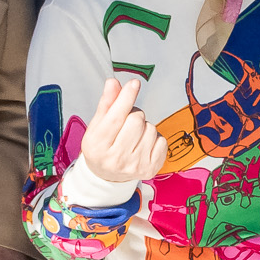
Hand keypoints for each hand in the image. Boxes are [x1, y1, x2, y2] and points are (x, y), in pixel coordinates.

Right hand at [77, 74, 165, 194]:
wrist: (107, 176)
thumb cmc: (102, 148)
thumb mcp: (97, 125)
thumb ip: (107, 103)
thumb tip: (114, 83)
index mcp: (98, 145)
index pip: (116, 116)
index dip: (126, 97)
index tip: (134, 83)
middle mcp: (116, 158)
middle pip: (136, 119)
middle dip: (134, 115)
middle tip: (127, 123)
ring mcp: (135, 166)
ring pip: (151, 128)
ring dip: (144, 127)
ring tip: (134, 136)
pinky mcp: (151, 169)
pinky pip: (162, 140)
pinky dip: (154, 138)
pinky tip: (143, 144)